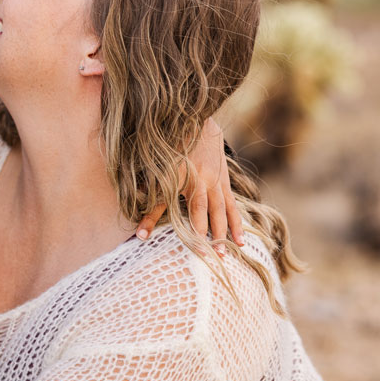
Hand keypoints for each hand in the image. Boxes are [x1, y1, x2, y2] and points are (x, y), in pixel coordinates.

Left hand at [136, 119, 243, 251]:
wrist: (195, 123)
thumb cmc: (170, 151)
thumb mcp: (158, 176)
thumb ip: (152, 207)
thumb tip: (140, 235)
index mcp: (187, 179)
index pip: (193, 211)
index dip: (195, 231)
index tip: (196, 250)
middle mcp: (205, 180)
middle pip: (211, 212)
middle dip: (214, 235)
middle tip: (216, 258)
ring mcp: (217, 181)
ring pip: (225, 209)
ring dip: (228, 230)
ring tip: (233, 250)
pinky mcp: (224, 181)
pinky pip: (232, 204)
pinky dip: (236, 221)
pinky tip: (241, 239)